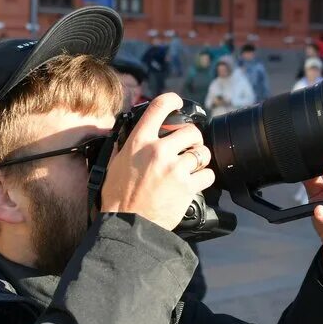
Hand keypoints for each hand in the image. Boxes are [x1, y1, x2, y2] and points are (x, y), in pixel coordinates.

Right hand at [101, 93, 215, 229]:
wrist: (128, 224)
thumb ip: (126, 147)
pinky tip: (195, 182)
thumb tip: (129, 136)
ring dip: (199, 159)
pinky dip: (204, 178)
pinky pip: (208, 174)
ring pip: (202, 152)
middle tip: (188, 147)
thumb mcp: (114, 164)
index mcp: (139, 142)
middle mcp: (157, 151)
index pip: (159, 107)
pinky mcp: (187, 186)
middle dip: (192, 139)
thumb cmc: (118, 198)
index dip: (172, 100)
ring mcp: (174, 168)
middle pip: (190, 131)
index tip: (177, 102)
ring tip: (191, 167)